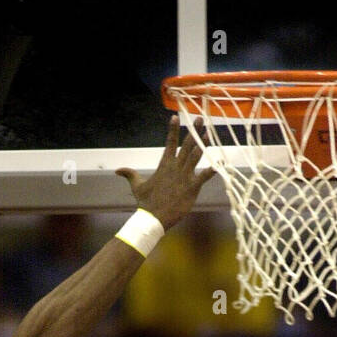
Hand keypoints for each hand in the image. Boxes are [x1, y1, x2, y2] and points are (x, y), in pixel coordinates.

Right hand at [115, 115, 214, 229]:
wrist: (153, 218)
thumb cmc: (145, 203)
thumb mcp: (137, 186)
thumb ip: (130, 175)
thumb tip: (117, 170)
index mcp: (164, 165)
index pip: (169, 143)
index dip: (173, 129)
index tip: (175, 117)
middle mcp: (175, 167)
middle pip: (186, 145)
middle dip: (193, 130)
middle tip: (200, 118)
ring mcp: (184, 177)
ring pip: (196, 156)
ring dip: (203, 144)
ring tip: (209, 133)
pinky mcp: (191, 188)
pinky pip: (203, 177)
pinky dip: (211, 170)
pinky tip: (219, 163)